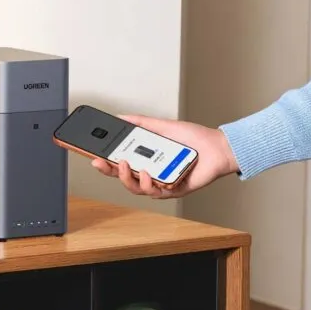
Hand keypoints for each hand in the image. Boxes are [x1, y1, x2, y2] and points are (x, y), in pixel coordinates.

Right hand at [91, 114, 238, 198]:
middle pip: (123, 177)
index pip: (120, 162)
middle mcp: (151, 172)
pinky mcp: (173, 190)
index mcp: (147, 159)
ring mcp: (161, 183)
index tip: (93, 155)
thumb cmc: (194, 139)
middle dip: (109, 171)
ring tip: (127, 165)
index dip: (105, 162)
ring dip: (128, 178)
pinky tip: (148, 173)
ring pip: (136, 187)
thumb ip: (141, 122)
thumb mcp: (163, 126)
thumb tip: (121, 117)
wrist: (218, 147)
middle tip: (101, 162)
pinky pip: (156, 192)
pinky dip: (149, 183)